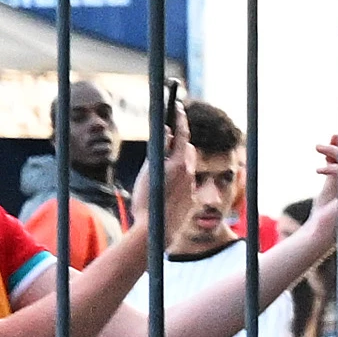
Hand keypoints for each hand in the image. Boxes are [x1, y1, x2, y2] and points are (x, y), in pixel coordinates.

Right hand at [153, 86, 200, 240]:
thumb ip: (159, 151)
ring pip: (187, 165)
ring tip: (164, 164)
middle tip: (168, 138)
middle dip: (178, 142)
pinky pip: (186, 182)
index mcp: (178, 163)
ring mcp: (191, 186)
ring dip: (178, 160)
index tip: (178, 106)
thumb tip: (167, 133)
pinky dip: (177, 179)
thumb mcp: (148, 171)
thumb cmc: (146, 201)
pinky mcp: (192, 199)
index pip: (182, 134)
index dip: (180, 118)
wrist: (156, 231)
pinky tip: (166, 187)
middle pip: (187, 148)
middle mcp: (188, 173)